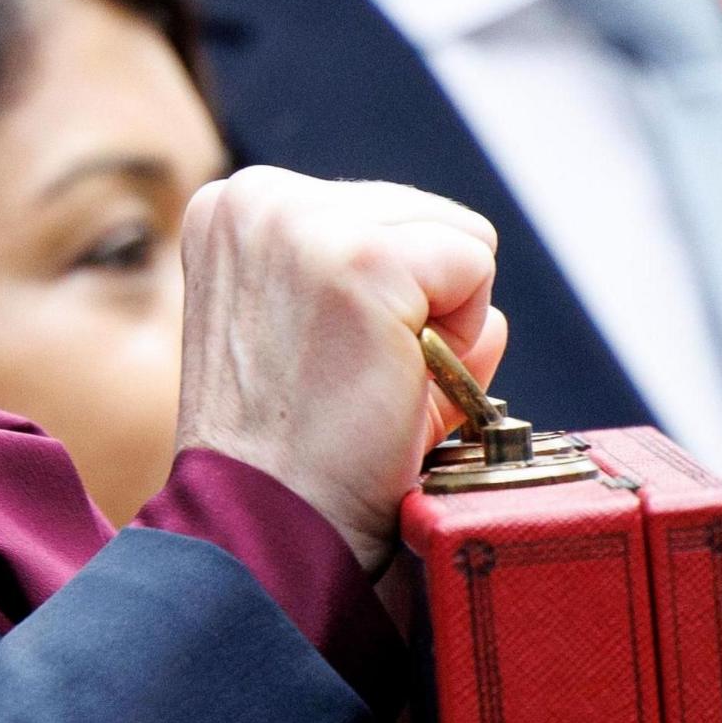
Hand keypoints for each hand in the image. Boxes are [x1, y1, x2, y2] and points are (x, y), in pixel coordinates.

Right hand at [170, 166, 506, 574]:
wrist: (269, 527)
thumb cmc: (290, 457)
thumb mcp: (322, 347)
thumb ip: (392, 301)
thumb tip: (487, 317)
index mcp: (234, 206)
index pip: (376, 212)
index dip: (384, 300)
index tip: (328, 360)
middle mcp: (258, 196)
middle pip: (422, 214)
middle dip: (417, 307)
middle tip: (357, 382)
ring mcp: (305, 222)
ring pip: (458, 236)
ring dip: (440, 323)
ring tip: (372, 380)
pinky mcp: (362, 261)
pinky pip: (475, 267)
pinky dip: (459, 342)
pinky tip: (396, 383)